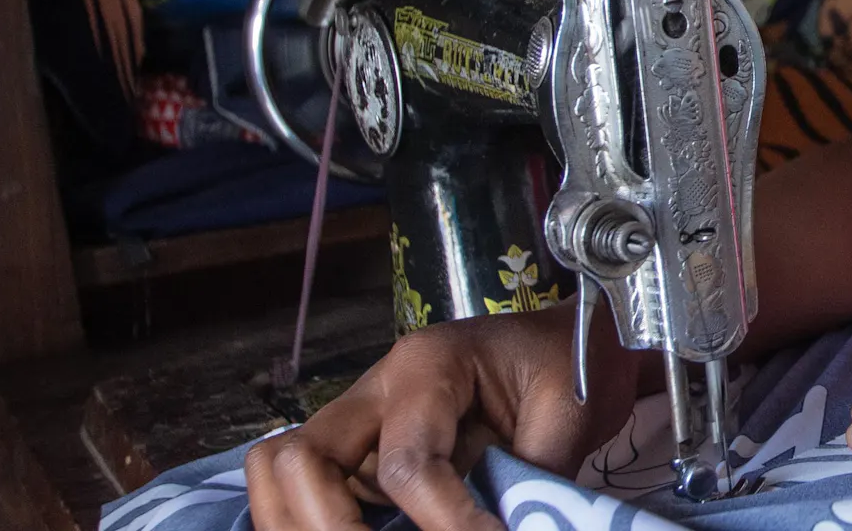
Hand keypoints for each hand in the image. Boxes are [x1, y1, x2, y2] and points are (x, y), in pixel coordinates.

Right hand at [246, 304, 635, 530]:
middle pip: (301, 460)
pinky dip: (313, 520)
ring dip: (306, 522)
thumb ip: (530, 482)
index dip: (445, 525)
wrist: (570, 340)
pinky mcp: (358, 448)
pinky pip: (307, 486)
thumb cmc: (569, 367)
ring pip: (282, 471)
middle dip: (331, 526)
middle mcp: (375, 389)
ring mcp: (358, 419)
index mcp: (428, 367)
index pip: (407, 465)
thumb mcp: (565, 417)